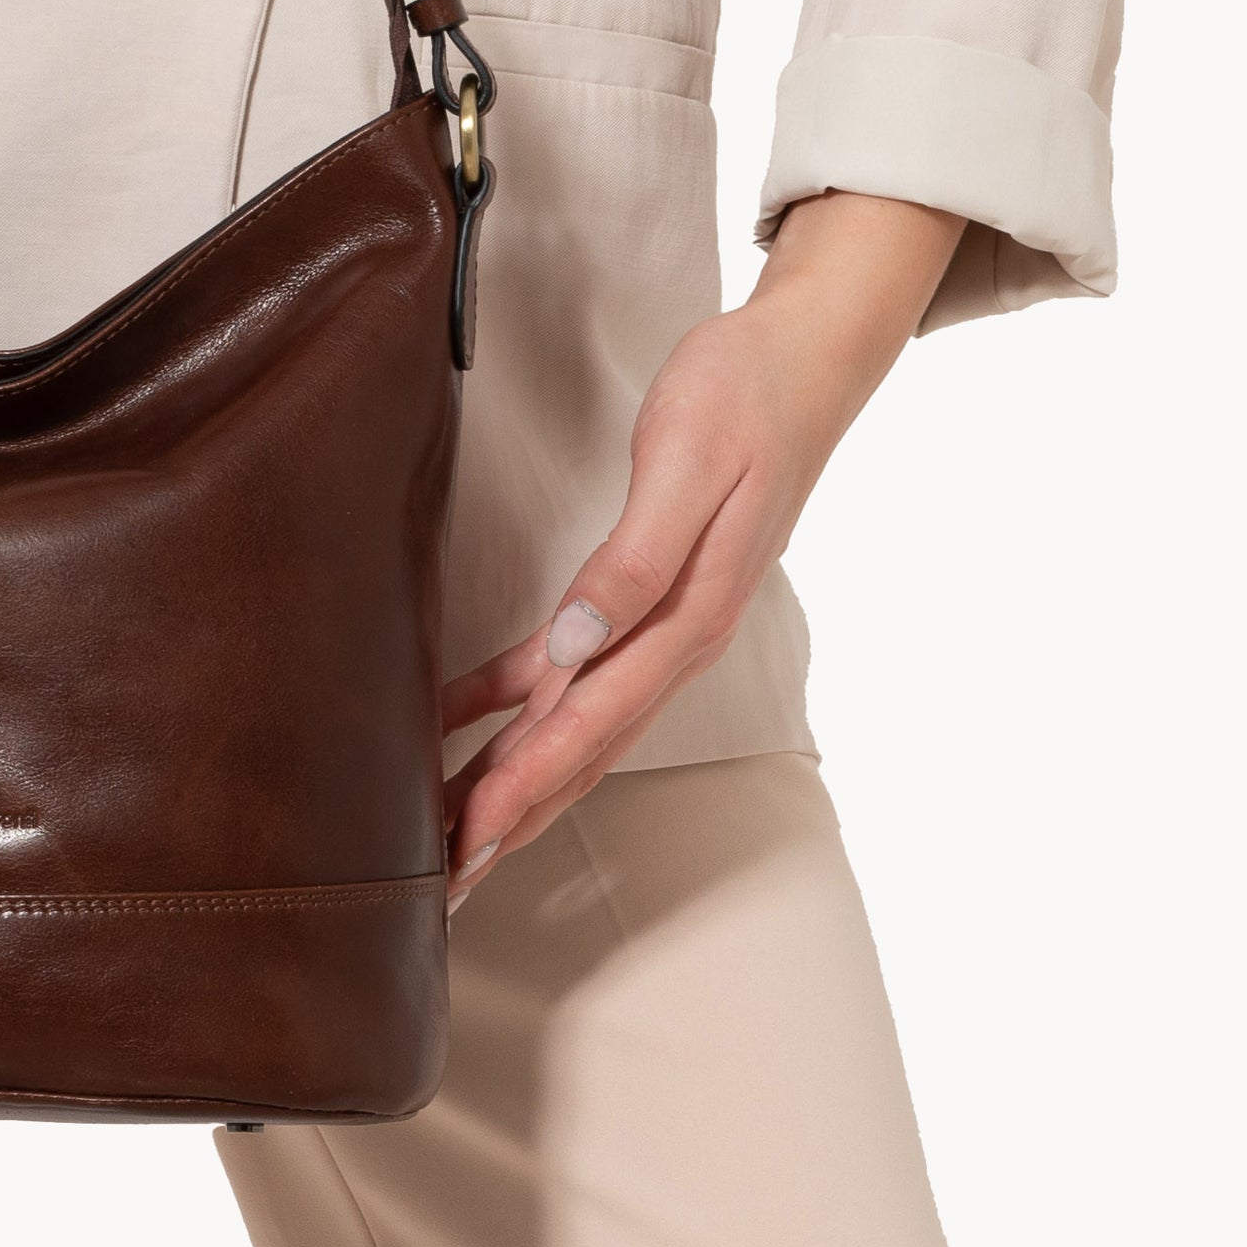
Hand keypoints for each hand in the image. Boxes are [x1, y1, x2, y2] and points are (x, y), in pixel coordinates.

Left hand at [436, 190, 967, 902]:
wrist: (802, 362)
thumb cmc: (743, 398)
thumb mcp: (686, 465)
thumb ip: (633, 561)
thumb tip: (575, 646)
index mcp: (685, 619)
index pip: (589, 724)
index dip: (524, 786)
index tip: (471, 839)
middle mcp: (675, 640)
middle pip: (580, 750)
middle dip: (511, 818)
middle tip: (444, 884)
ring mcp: (664, 627)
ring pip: (575, 727)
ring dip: (512, 782)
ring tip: (449, 833)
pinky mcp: (646, 597)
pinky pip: (570, 669)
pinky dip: (513, 703)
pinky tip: (460, 719)